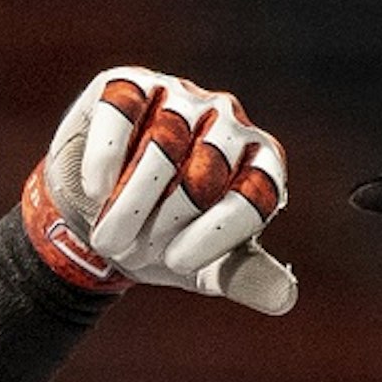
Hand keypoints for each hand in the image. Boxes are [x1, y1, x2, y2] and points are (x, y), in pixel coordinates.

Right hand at [21, 66, 296, 315]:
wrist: (99, 218)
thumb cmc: (162, 241)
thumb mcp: (204, 269)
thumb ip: (245, 278)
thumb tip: (285, 298)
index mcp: (260, 161)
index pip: (255, 194)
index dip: (212, 236)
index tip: (177, 262)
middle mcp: (228, 119)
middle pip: (207, 168)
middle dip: (165, 222)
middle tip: (134, 249)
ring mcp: (180, 95)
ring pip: (162, 141)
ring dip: (129, 203)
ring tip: (109, 236)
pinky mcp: (129, 83)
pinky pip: (121, 113)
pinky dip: (106, 159)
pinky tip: (95, 189)